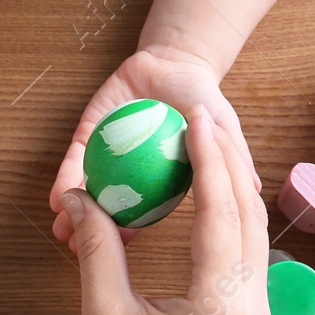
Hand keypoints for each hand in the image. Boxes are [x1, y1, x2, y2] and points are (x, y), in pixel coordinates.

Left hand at [49, 47, 256, 249]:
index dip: (131, 234)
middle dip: (89, 234)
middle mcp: (129, 173)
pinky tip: (56, 195)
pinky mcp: (88, 135)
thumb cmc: (200, 97)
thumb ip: (234, 154)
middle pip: (108, 206)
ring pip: (85, 187)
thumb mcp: (221, 126)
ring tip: (61, 232)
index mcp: (157, 181)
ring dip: (70, 211)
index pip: (144, 213)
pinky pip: (75, 158)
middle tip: (78, 254)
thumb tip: (258, 189)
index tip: (122, 254)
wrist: (173, 61)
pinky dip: (65, 176)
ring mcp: (107, 155)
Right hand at [61, 107, 269, 314]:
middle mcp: (250, 306)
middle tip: (204, 115)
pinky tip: (213, 194)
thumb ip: (98, 251)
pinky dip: (233, 216)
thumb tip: (82, 196)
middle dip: (229, 160)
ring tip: (212, 143)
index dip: (209, 159)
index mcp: (217, 304)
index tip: (195, 117)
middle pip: (250, 214)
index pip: (222, 212)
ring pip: (256, 232)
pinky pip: (249, 254)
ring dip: (235, 185)